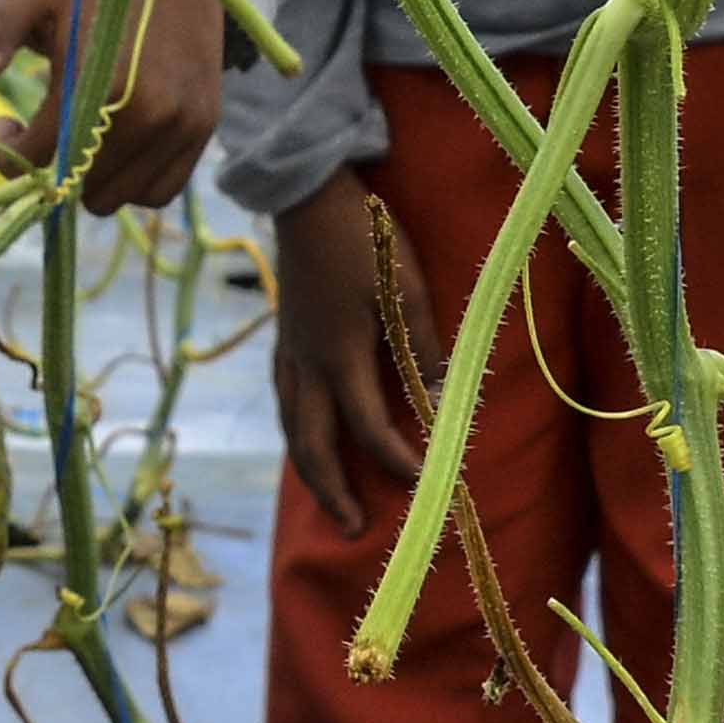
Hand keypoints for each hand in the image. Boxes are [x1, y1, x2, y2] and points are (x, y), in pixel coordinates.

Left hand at [0, 0, 229, 214]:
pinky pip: (160, 190)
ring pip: (117, 198)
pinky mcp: (204, 126)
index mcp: (100, 82)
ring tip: (80, 128)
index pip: (37, 162)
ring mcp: (181, 122)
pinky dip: (132, 179)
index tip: (6, 121)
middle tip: (45, 121)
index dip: (8, 151)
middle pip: (76, 187)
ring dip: (89, 176)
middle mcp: (148, 112)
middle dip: (50, 164)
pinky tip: (115, 140)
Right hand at [271, 172, 431, 525]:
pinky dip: (296, 430)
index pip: (367, 426)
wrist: (306, 194)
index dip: (394, 459)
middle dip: (332, 490)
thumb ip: (421, 346)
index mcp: (338, 356)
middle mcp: (306, 364)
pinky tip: (307, 433)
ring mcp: (289, 350)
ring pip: (291, 425)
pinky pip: (285, 399)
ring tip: (327, 495)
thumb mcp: (405, 288)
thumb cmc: (362, 238)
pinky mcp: (283, 335)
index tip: (423, 482)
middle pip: (311, 444)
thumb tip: (439, 396)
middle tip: (351, 528)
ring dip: (309, 467)